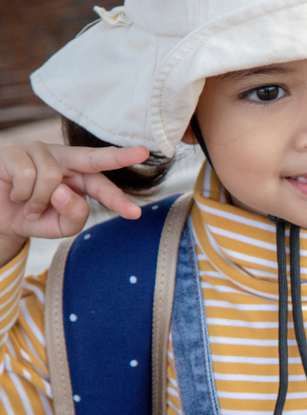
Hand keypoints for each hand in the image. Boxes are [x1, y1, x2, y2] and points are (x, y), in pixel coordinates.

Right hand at [0, 142, 148, 261]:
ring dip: (39, 201)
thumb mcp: (61, 225)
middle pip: (93, 157)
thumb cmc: (34, 217)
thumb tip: (64, 190)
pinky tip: (16, 195)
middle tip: (144, 153)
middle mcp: (64, 159)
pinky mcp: (15, 151)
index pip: (103, 186)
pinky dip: (23, 194)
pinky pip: (28, 176)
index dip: (118, 200)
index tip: (136, 213)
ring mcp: (39, 151)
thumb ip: (74, 214)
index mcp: (80, 177)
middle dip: (119, 156)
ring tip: (29, 206)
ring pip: (51, 178)